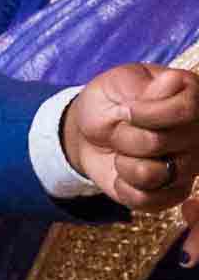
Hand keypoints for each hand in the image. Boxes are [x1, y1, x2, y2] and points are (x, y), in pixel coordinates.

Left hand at [63, 64, 198, 209]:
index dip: (146, 113)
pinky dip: (123, 187)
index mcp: (192, 98)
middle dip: (124, 135)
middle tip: (121, 128)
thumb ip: (145, 86)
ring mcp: (189, 167)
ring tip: (124, 151)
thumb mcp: (118, 83)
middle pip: (159, 142)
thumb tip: (174, 79)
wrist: (90, 132)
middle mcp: (198, 135)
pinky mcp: (172, 193)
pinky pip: (146, 200)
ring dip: (122, 162)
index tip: (127, 109)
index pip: (187, 109)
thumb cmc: (108, 101)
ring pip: (150, 174)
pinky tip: (123, 174)